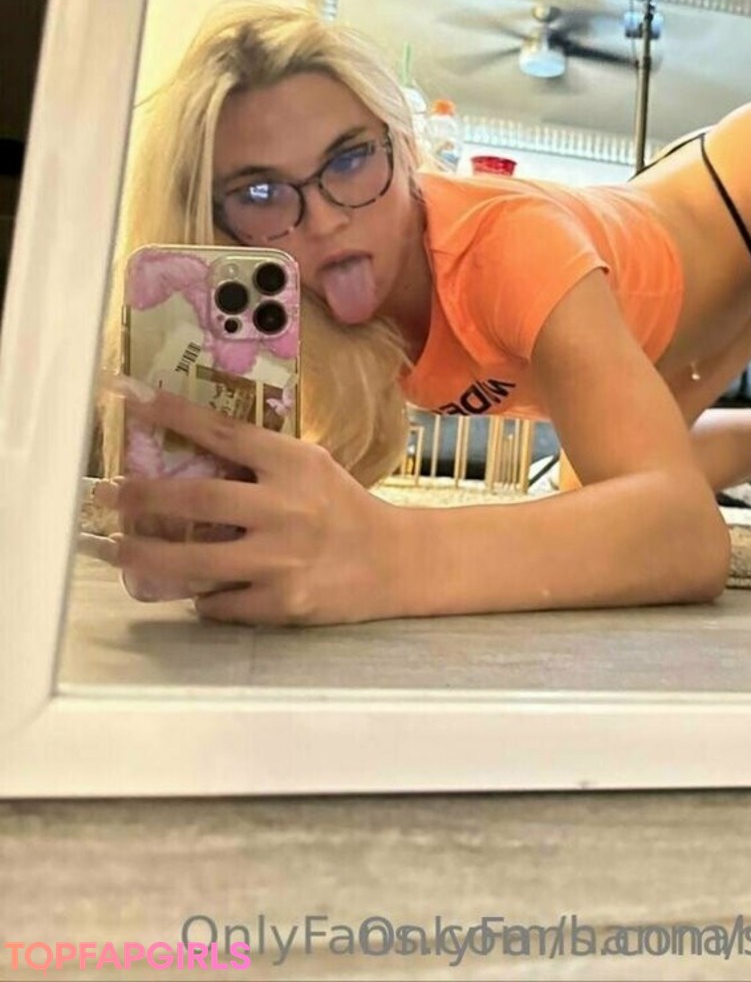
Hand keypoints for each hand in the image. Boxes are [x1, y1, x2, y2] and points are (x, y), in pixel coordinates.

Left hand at [98, 380, 415, 625]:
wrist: (395, 560)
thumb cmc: (345, 508)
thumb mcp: (310, 467)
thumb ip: (261, 461)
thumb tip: (192, 453)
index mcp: (294, 464)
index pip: (224, 432)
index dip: (175, 414)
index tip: (132, 398)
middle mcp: (285, 508)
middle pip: (196, 498)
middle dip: (141, 496)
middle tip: (106, 493)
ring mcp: (280, 559)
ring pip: (193, 560)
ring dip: (144, 554)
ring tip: (113, 547)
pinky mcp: (280, 602)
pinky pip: (219, 603)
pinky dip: (199, 597)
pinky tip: (190, 591)